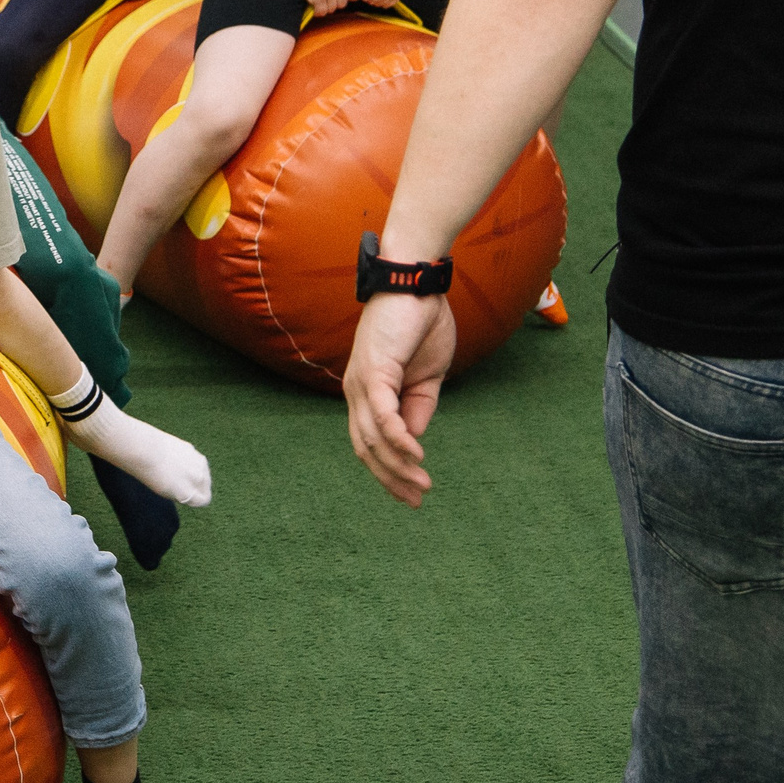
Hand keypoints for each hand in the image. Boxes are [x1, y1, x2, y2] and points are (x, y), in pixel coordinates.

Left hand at [344, 290, 456, 507]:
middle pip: (366, 448)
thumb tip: (414, 441)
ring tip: (422, 484)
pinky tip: (416, 455)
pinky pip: (382, 415)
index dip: (389, 471)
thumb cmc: (422, 322)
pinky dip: (398, 439)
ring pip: (373, 438)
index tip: (413, 493)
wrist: (418, 282)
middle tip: (416, 500)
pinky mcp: (374, 372)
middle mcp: (356, 391)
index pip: (370, 442)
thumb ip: (419, 408)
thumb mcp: (427, 377)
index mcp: (367, 393)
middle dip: (391, 478)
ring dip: (398, 465)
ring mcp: (361, 382)